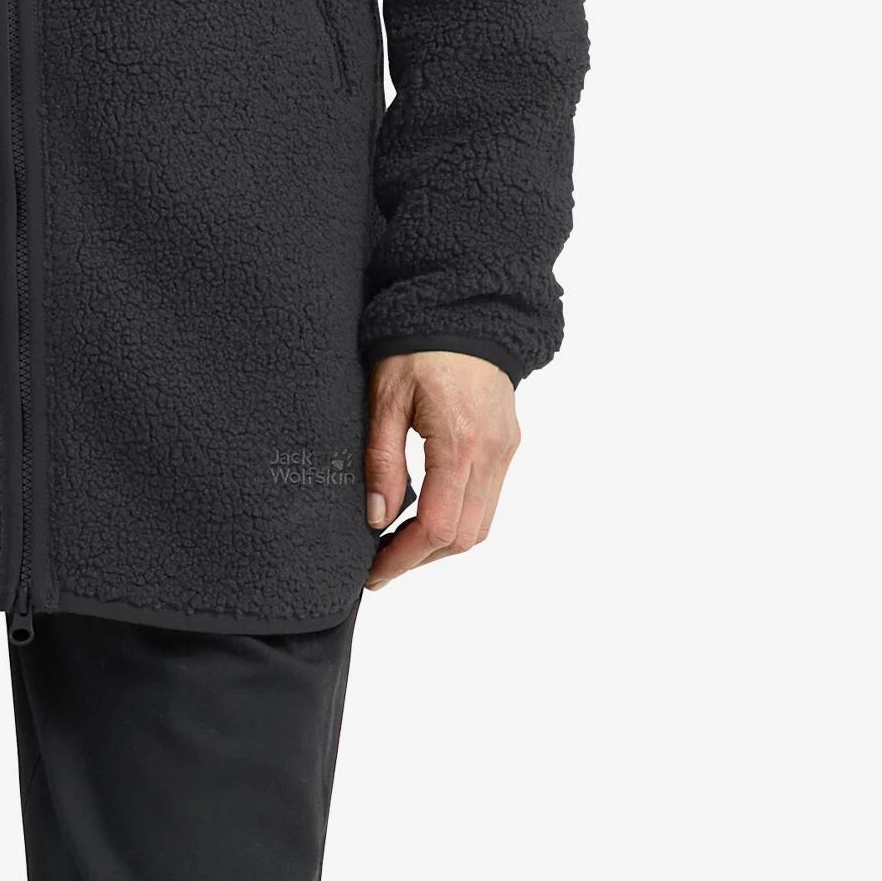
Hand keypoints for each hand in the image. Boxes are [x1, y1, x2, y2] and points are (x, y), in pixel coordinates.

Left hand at [363, 351, 519, 588]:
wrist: (466, 308)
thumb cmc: (417, 343)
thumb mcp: (385, 396)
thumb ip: (381, 458)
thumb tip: (376, 517)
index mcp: (461, 442)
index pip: (438, 526)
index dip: (405, 558)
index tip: (374, 572)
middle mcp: (492, 453)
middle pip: (465, 536)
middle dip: (422, 558)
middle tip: (381, 563)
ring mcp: (505, 450)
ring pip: (481, 525)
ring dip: (442, 543)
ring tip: (400, 542)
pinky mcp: (507, 443)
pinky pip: (488, 499)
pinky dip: (459, 518)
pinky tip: (426, 512)